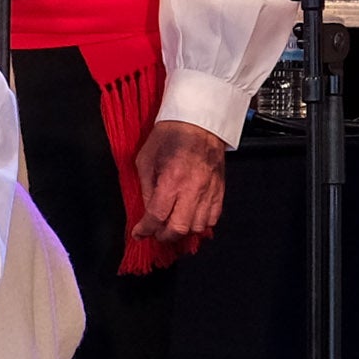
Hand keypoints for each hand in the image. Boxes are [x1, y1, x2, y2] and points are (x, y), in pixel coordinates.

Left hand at [132, 119, 228, 250]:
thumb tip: (147, 210)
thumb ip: (146, 188)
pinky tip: (190, 220)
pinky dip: (200, 224)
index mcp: (172, 179)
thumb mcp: (145, 159)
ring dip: (182, 232)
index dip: (145, 229)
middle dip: (163, 236)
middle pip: (179, 228)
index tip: (139, 233)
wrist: (198, 122)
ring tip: (172, 226)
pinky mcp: (219, 190)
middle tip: (155, 233)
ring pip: (198, 227)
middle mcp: (193, 188)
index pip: (157, 216)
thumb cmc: (170, 135)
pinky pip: (213, 218)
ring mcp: (209, 191)